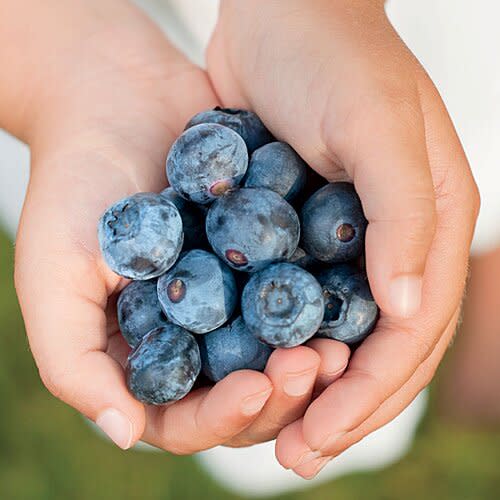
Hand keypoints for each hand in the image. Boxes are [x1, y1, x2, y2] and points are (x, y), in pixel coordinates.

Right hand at [12, 0, 349, 452]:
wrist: (116, 98)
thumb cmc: (75, 187)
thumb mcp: (53, 275)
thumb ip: (74, 362)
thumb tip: (126, 433)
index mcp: (149, 354)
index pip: (190, 416)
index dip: (224, 415)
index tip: (257, 387)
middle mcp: (198, 334)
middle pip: (248, 393)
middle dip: (284, 391)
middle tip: (315, 364)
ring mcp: (237, 295)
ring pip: (283, 350)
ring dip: (314, 355)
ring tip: (338, 341)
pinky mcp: (267, 253)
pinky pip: (300, 288)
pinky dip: (324, 299)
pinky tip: (347, 292)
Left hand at [208, 0, 478, 476]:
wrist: (278, 14)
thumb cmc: (330, 55)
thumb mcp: (375, 124)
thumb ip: (404, 216)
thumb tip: (406, 311)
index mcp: (431, 223)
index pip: (410, 333)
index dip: (371, 394)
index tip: (320, 438)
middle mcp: (393, 242)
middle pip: (376, 349)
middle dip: (340, 410)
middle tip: (293, 458)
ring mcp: (346, 241)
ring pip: (334, 336)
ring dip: (306, 390)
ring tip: (271, 437)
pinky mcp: (299, 232)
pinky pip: (292, 303)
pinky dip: (275, 345)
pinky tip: (249, 372)